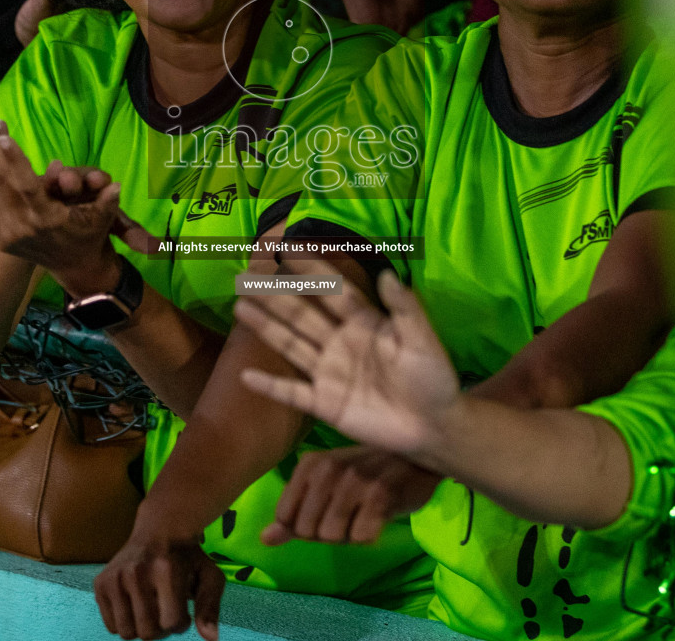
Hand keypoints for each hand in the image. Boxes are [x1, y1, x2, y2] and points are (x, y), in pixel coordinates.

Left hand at [0, 111, 125, 291]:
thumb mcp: (103, 216)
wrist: (74, 267)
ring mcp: (6, 234)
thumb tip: (111, 184)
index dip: (13, 158)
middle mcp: (21, 228)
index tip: (1, 134)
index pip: (25, 185)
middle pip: (1, 180)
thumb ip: (106, 199)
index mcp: (46, 220)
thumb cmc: (90, 234)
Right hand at [94, 530, 224, 640]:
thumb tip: (211, 638)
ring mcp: (114, 578)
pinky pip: (111, 627)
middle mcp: (136, 573)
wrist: (159, 530)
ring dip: (142, 627)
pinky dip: (125, 622)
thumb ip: (210, 607)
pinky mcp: (100, 583)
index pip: (172, 624)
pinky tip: (135, 604)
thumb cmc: (187, 558)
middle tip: (166, 610)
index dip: (181, 623)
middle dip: (161, 628)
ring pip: (126, 633)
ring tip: (151, 608)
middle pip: (147, 633)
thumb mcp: (209, 576)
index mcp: (165, 570)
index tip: (183, 609)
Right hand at [235, 267, 460, 458]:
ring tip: (240, 307)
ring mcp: (330, 373)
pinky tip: (246, 376)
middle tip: (246, 276)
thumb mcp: (422, 341)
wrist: (434, 426)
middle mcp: (340, 343)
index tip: (287, 249)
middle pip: (302, 314)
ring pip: (291, 345)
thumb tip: (388, 274)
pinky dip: (270, 386)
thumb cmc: (433, 378)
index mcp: (363, 323)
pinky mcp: (326, 404)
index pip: (332, 291)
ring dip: (266, 327)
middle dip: (276, 295)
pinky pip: (292, 394)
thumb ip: (405, 309)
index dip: (311, 271)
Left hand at [262, 446, 440, 545]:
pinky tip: (380, 515)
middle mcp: (327, 468)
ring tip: (364, 512)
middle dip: (329, 532)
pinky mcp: (380, 493)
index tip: (326, 511)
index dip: (305, 526)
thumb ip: (294, 515)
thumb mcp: (325, 488)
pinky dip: (371, 534)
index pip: (285, 517)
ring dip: (350, 534)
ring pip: (334, 536)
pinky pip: (361, 538)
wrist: (416, 460)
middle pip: (309, 532)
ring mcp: (353, 479)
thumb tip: (265, 539)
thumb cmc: (367, 475)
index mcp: (309, 464)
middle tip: (350, 512)